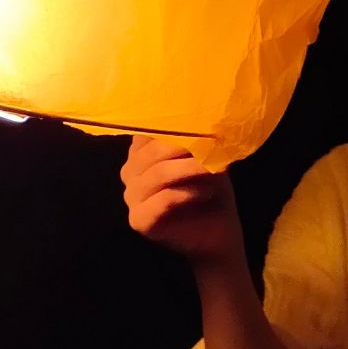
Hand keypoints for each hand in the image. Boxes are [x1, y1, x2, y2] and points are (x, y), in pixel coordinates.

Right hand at [119, 135, 241, 263]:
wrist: (218, 232)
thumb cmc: (210, 189)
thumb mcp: (204, 157)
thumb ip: (193, 139)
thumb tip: (198, 116)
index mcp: (140, 153)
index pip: (146, 131)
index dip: (172, 126)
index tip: (199, 124)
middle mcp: (129, 172)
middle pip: (151, 152)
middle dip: (184, 147)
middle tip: (210, 147)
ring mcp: (131, 197)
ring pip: (158, 174)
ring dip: (190, 169)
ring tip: (212, 170)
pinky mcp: (139, 220)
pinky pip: (163, 200)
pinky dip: (188, 193)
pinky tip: (206, 192)